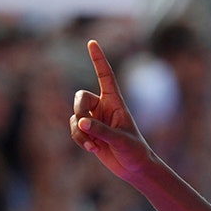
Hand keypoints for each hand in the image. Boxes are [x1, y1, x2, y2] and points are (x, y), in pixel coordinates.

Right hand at [69, 40, 155, 181]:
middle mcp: (104, 108)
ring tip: (94, 146)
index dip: (99, 60)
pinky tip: (92, 149)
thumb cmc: (135, 152)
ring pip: (74, 116)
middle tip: (85, 126)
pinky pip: (74, 130)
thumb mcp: (122, 141)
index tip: (92, 42)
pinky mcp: (89, 132)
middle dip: (79, 111)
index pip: (106, 77)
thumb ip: (102, 131)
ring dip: (80, 131)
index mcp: (116, 103)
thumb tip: (82, 123)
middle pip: (80, 97)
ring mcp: (95, 120)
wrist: (135, 168)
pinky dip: (79, 139)